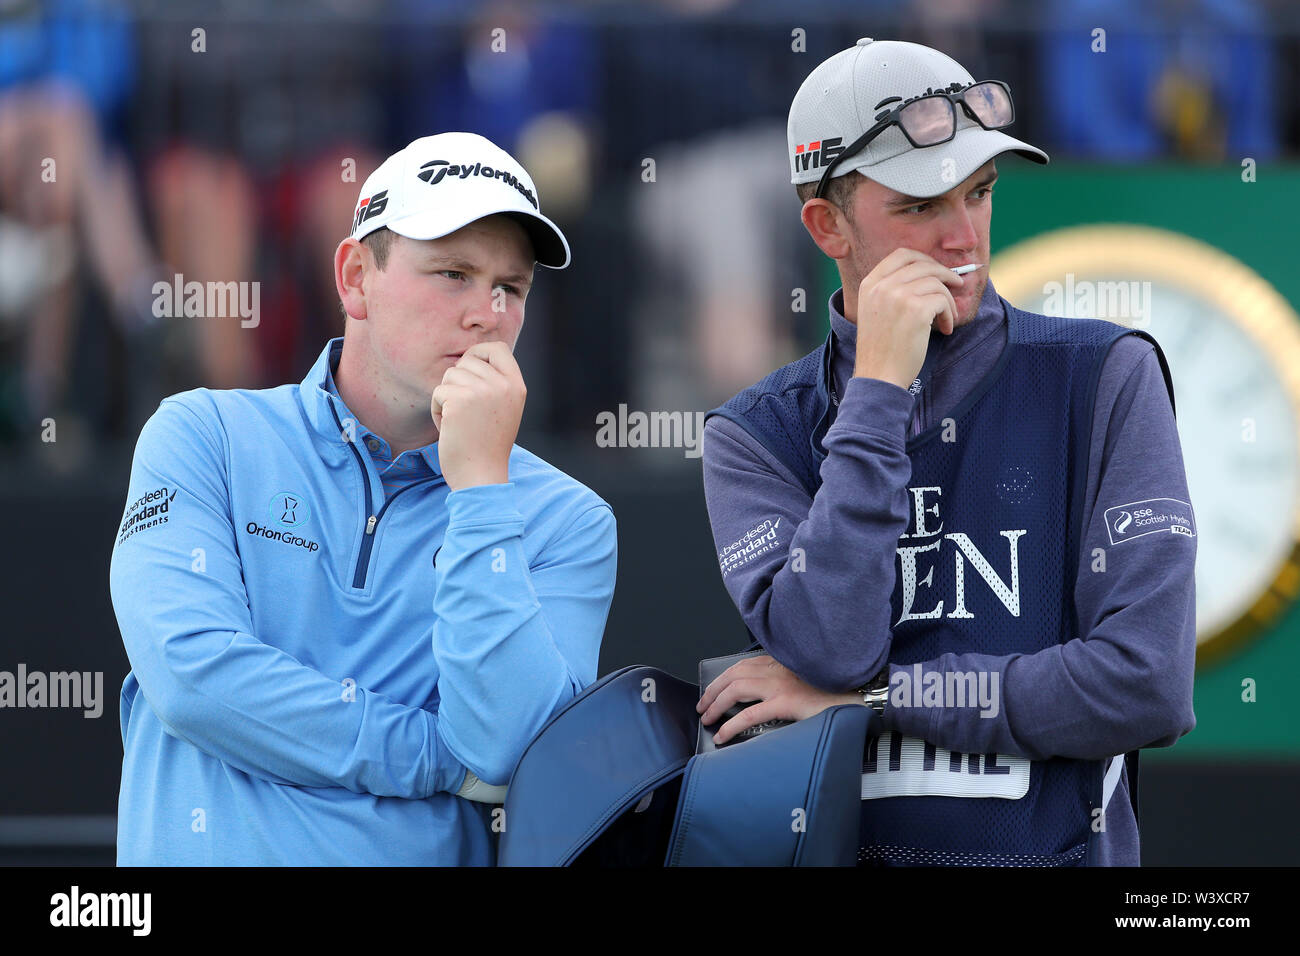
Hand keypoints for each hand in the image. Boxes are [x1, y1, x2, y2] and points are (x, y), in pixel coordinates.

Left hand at [430, 342, 524, 490]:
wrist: (481, 476)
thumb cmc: (487, 446)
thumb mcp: (503, 409)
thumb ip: (495, 384)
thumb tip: (470, 358)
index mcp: (516, 386)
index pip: (497, 348)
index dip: (479, 354)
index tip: (469, 371)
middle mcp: (503, 385)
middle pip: (467, 360)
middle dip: (457, 382)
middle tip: (462, 409)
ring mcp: (483, 391)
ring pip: (449, 375)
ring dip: (446, 397)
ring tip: (458, 421)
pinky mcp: (460, 400)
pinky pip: (438, 392)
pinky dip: (437, 411)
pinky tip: (449, 428)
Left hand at [695, 654, 860, 745]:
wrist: (861, 692)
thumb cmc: (836, 689)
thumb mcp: (807, 678)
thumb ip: (786, 680)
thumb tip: (765, 696)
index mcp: (782, 660)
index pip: (743, 665)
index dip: (723, 677)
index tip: (713, 690)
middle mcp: (778, 668)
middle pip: (733, 675)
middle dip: (712, 691)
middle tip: (703, 706)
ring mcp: (781, 683)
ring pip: (735, 690)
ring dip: (716, 704)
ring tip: (707, 719)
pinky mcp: (786, 702)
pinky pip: (749, 715)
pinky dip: (731, 725)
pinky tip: (722, 734)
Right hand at [854, 248, 962, 389]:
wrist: (878, 376)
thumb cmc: (881, 349)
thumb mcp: (876, 311)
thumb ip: (892, 290)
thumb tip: (929, 273)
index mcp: (870, 284)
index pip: (901, 255)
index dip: (924, 259)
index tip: (936, 270)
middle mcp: (882, 286)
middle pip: (924, 264)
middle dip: (944, 274)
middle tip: (956, 285)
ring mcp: (898, 296)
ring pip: (936, 283)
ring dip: (948, 300)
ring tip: (947, 318)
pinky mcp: (916, 310)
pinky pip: (943, 301)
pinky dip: (949, 315)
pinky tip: (944, 329)